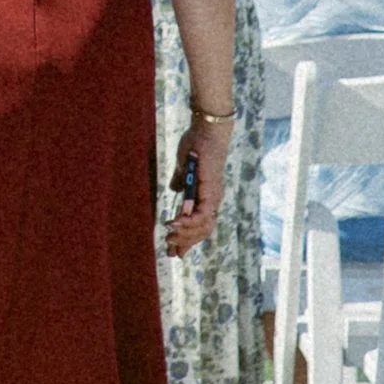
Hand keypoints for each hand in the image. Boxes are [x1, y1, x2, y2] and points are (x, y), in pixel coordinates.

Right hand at [164, 117, 229, 256]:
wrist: (206, 130)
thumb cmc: (196, 146)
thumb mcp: (183, 167)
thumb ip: (180, 181)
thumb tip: (174, 189)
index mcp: (207, 197)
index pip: (201, 226)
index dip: (189, 240)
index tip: (176, 253)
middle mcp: (213, 200)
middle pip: (203, 231)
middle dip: (186, 242)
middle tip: (170, 250)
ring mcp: (213, 196)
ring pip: (204, 226)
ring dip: (186, 234)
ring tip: (169, 237)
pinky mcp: (210, 190)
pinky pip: (201, 213)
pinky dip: (189, 221)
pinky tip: (175, 223)